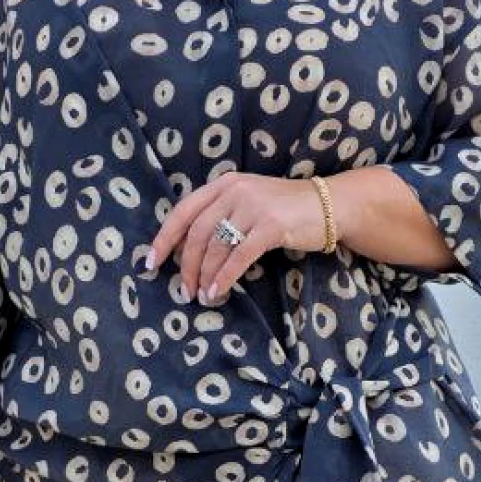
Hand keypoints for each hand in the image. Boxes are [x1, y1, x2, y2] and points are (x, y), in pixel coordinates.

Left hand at [144, 173, 328, 302]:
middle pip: (198, 233)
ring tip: (203, 296)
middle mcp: (235, 190)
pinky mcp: (271, 226)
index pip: (183, 211)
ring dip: (206, 276)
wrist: (329, 206)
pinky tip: (219, 291)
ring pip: (216, 247)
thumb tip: (187, 252)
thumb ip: (220, 218)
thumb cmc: (285, 210)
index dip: (164, 239)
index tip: (151, 263)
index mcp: (224, 184)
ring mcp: (253, 206)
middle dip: (187, 266)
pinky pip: (239, 256)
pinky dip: (225, 277)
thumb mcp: (247, 204)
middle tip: (185, 290)